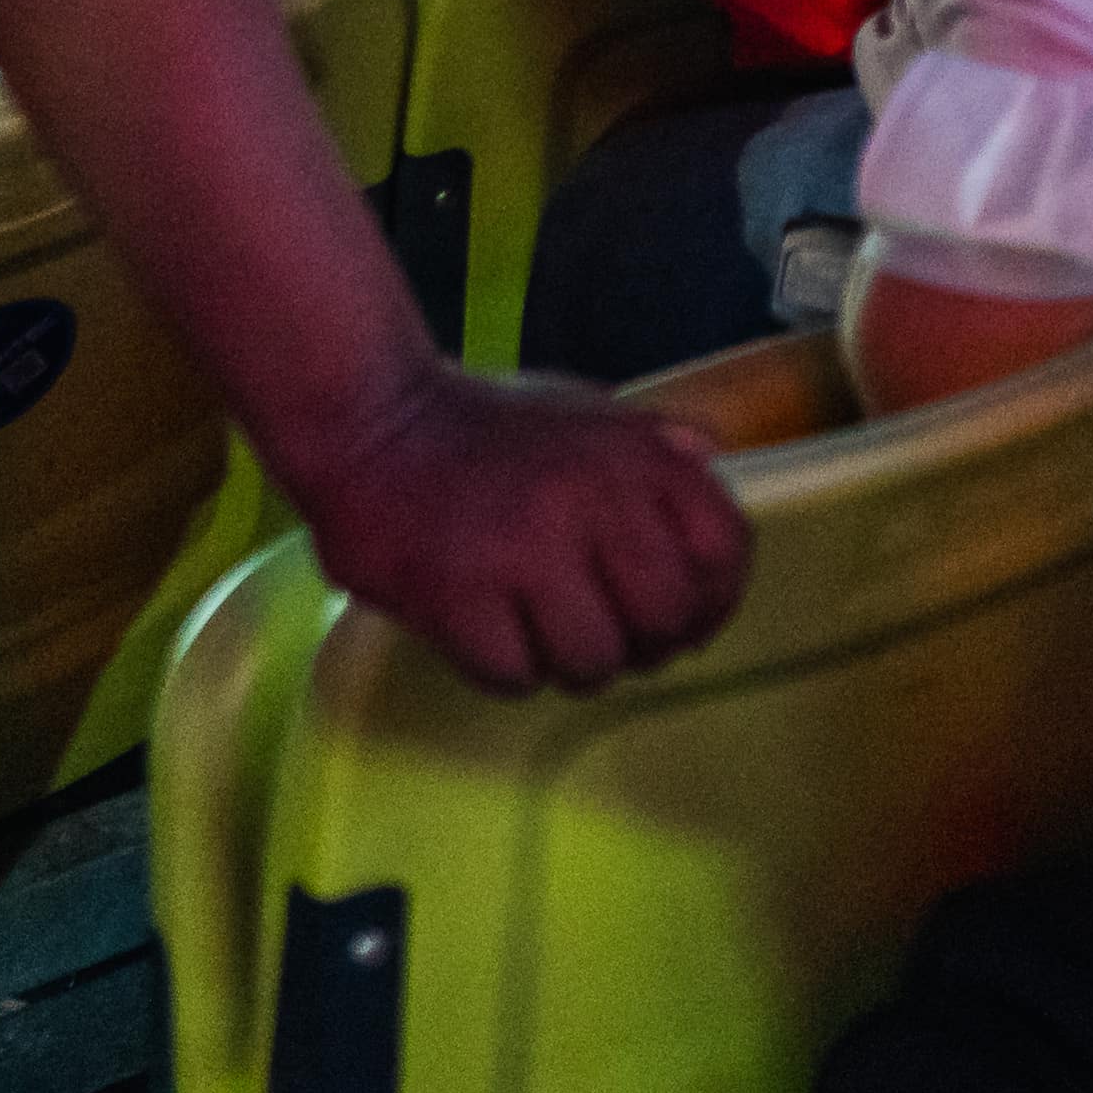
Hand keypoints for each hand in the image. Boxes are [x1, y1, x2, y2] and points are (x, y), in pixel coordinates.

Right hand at [286, 357, 753, 692]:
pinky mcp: (459, 597)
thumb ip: (657, 453)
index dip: (715, 601)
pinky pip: (517, 678)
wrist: (369, 421)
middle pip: (665, 621)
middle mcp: (591, 498)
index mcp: (634, 454)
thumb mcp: (589, 415)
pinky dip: (506, 667)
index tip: (687, 617)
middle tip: (606, 632)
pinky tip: (487, 626)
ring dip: (569, 662)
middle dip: (642, 645)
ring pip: (593, 663)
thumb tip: (714, 490)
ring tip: (538, 626)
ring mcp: (524, 550)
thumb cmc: (485, 427)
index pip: (723, 549)